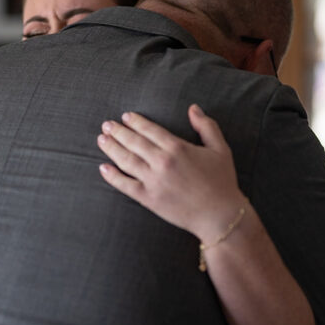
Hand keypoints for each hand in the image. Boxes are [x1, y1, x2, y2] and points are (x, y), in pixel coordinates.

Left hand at [97, 104, 245, 241]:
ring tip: (102, 139)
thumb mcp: (220, 149)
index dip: (136, 122)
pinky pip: (125, 185)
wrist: (219, 215)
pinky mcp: (148, 198)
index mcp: (177, 148)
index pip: (150, 130)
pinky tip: (103, 168)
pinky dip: (112, 176)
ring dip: (112, 148)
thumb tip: (193, 108)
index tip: (125, 117)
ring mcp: (153, 181)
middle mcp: (162, 162)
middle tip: (107, 125)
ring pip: (126, 160)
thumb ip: (207, 126)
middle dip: (118, 132)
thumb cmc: (222, 181)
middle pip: (134, 142)